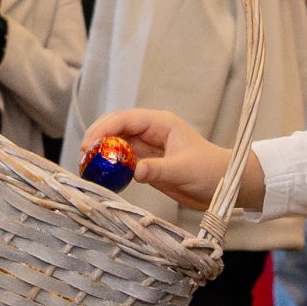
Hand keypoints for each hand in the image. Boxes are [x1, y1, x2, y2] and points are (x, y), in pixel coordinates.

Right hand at [77, 108, 263, 212]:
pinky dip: (110, 167)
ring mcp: (148, 148)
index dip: (104, 129)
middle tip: (81, 157)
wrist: (225, 186)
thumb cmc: (210, 171)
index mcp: (160, 123)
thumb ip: (159, 170)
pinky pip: (123, 162)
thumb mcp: (184, 170)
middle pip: (116, 129)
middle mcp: (151, 132)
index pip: (125, 119)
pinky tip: (101, 176)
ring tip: (85, 168)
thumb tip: (134, 171)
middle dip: (97, 140)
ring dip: (101, 155)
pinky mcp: (147, 164)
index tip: (88, 144)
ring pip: (116, 146)